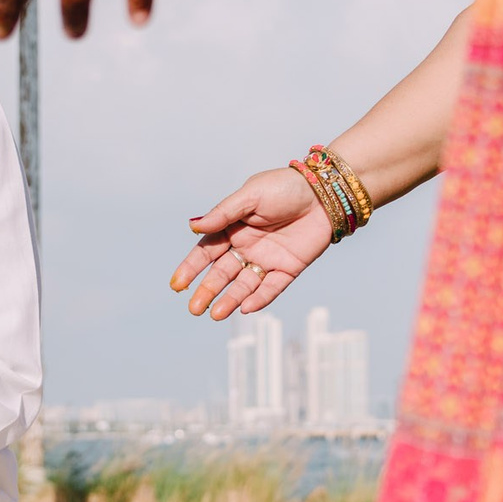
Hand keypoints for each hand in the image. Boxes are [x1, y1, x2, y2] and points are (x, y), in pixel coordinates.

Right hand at [171, 166, 333, 319]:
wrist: (324, 192)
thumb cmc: (284, 187)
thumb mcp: (250, 196)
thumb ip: (223, 214)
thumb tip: (193, 226)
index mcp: (232, 228)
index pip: (206, 252)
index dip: (191, 268)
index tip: (177, 285)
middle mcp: (247, 247)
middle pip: (222, 273)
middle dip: (207, 291)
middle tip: (194, 308)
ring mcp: (267, 260)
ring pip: (244, 285)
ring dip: (230, 300)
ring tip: (216, 314)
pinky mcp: (288, 269)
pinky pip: (272, 288)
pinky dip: (259, 299)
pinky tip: (245, 308)